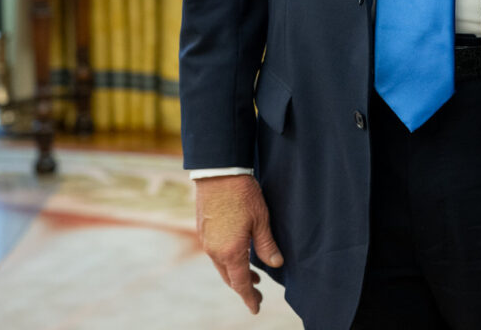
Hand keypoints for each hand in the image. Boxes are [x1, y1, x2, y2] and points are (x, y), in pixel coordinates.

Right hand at [195, 174, 284, 313]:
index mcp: (231, 252)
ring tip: (253, 276)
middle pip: (229, 278)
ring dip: (235, 274)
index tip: (256, 308)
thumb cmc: (243, 194)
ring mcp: (207, 241)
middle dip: (244, 288)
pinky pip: (215, 254)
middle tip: (258, 293)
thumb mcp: (261, 220)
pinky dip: (227, 261)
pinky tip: (238, 255)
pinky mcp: (203, 231)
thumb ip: (267, 246)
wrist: (218, 172)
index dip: (249, 297)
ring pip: (221, 266)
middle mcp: (215, 251)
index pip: (241, 284)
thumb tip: (276, 264)